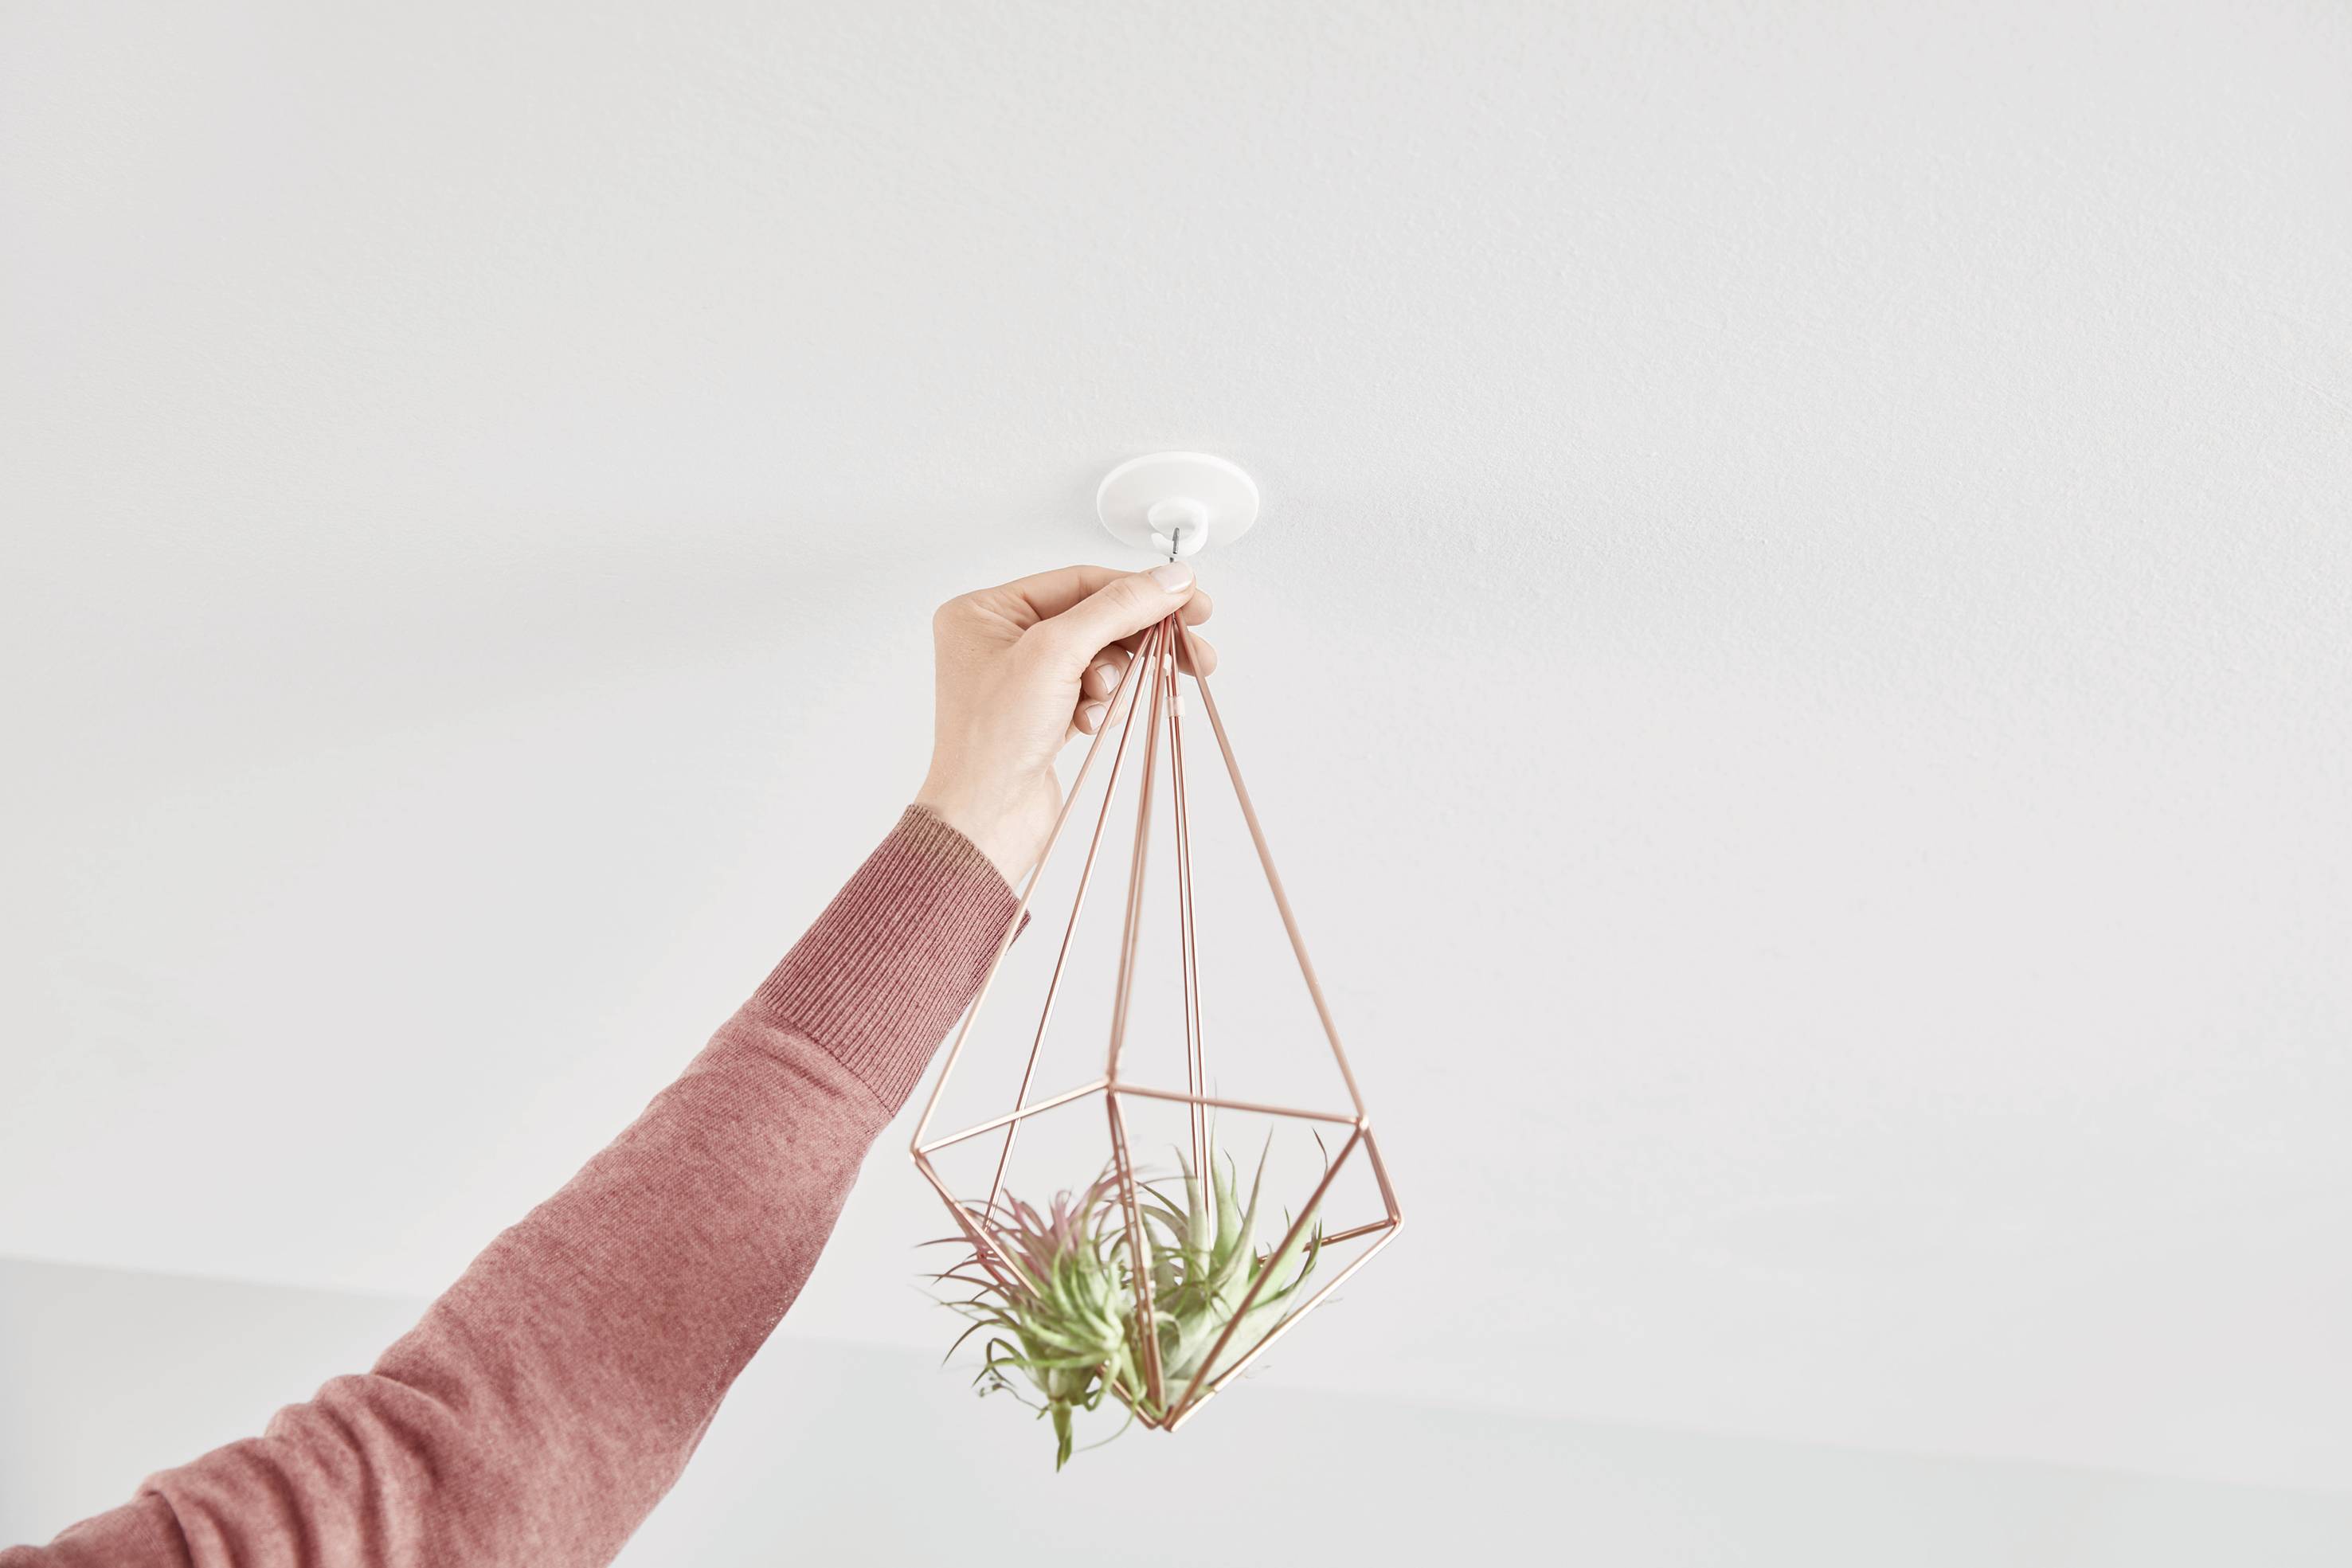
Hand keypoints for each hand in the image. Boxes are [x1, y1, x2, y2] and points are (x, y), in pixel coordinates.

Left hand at [916, 562, 1217, 883]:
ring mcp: (1024, 680)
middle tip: (1191, 649)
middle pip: (1094, 620)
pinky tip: (1090, 725)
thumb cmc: (993, 740)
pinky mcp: (1044, 714)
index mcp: (985, 611)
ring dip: (1114, 681)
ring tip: (1103, 701)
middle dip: (1138, 639)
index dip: (1136, 589)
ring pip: (1100, 659)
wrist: (986, 821)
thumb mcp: (1056, 654)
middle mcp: (1001, 640)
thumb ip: (1116, 609)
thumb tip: (1168, 579)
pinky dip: (1104, 707)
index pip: (1078, 582)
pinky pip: (1095, 693)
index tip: (1187, 597)